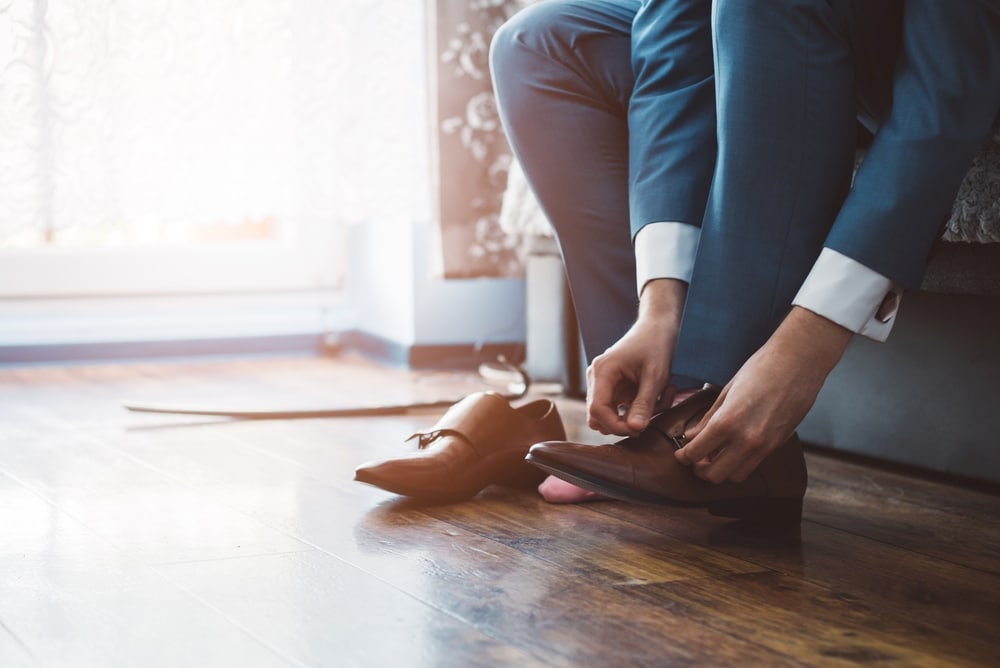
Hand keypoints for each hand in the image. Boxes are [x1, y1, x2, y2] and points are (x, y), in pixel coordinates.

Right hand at [586, 279, 685, 435]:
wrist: (659, 326)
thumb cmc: (656, 344)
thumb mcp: (655, 375)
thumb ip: (644, 403)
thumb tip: (634, 429)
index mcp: (602, 371)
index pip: (596, 410)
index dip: (614, 425)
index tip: (637, 430)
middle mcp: (597, 378)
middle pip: (598, 416)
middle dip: (624, 424)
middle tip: (649, 421)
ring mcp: (604, 384)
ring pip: (611, 416)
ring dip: (634, 418)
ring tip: (660, 403)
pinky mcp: (614, 388)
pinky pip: (621, 409)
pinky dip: (639, 410)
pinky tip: (659, 397)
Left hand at [675, 307, 852, 482]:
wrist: (799, 361)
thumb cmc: (760, 368)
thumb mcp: (726, 391)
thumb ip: (707, 419)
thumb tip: (690, 437)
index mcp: (727, 422)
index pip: (696, 453)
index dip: (684, 457)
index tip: (681, 454)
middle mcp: (746, 440)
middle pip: (714, 475)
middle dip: (700, 470)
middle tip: (695, 460)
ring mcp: (765, 446)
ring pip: (736, 476)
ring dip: (722, 471)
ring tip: (715, 457)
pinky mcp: (778, 445)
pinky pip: (754, 465)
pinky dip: (740, 463)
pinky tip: (734, 449)